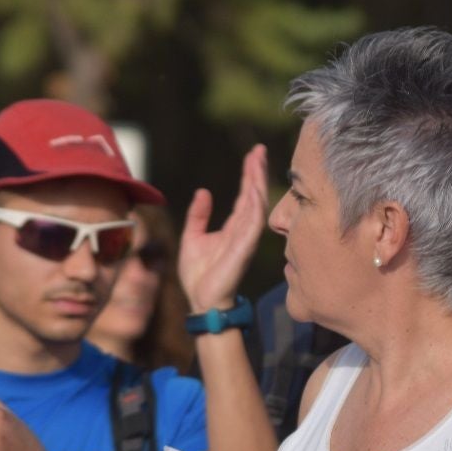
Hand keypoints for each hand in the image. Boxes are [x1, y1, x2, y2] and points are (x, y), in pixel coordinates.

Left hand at [179, 144, 269, 312]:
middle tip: (259, 150)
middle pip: (254, 194)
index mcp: (233, 227)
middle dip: (257, 172)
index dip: (248, 174)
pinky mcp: (244, 249)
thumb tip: (203, 191)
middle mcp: (243, 230)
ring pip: (256, 205)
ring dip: (257, 183)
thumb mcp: (193, 237)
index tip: (253, 154)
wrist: (201, 300)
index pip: (244, 195)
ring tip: (257, 162)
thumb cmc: (199, 275)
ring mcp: (246, 239)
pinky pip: (252, 224)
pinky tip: (253, 190)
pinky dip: (254, 206)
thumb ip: (198, 215)